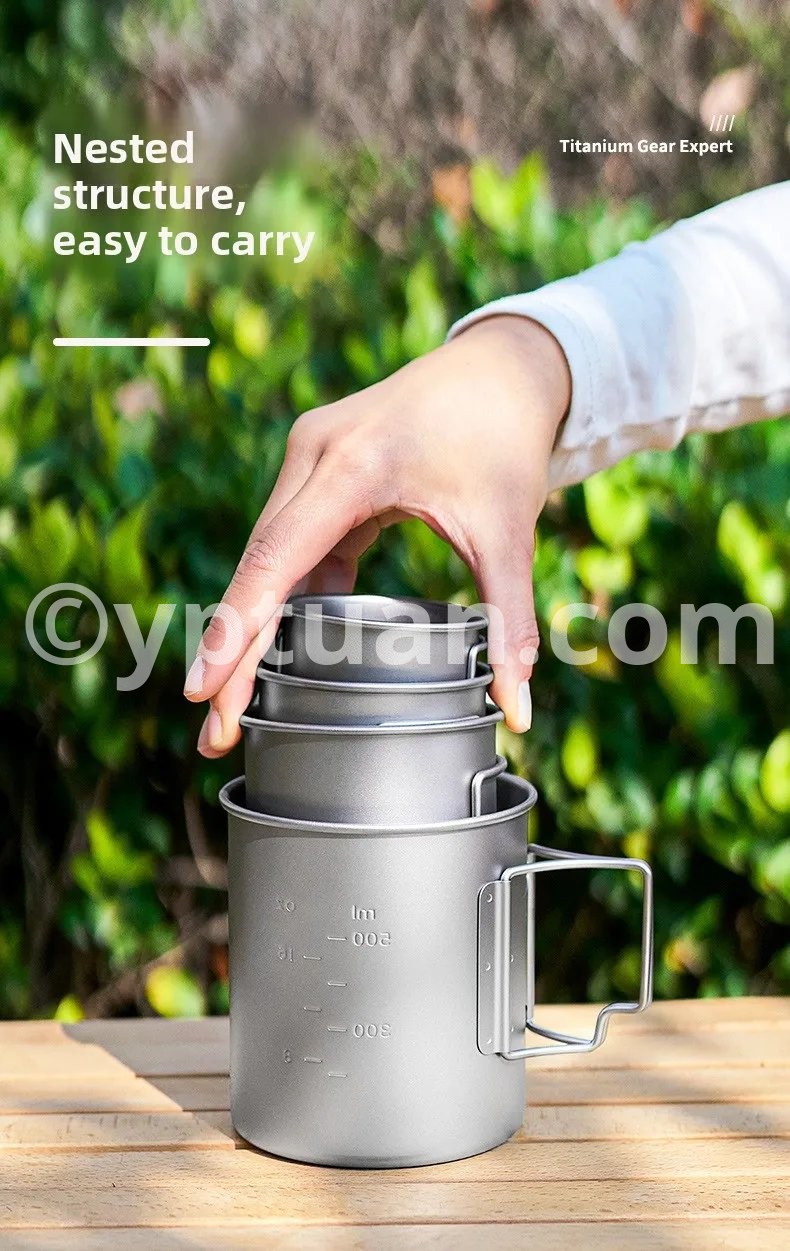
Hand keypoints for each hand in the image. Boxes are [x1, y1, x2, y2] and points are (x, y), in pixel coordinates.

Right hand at [185, 314, 570, 754]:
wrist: (505, 366)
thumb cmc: (505, 439)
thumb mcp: (509, 529)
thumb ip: (510, 621)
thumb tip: (518, 712)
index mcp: (352, 466)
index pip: (277, 559)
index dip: (237, 631)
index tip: (201, 690)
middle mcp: (313, 455)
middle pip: (260, 567)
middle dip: (235, 651)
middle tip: (213, 730)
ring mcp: (310, 457)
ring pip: (269, 556)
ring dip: (254, 627)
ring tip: (238, 703)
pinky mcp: (320, 467)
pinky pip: (292, 539)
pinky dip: (287, 594)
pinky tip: (282, 646)